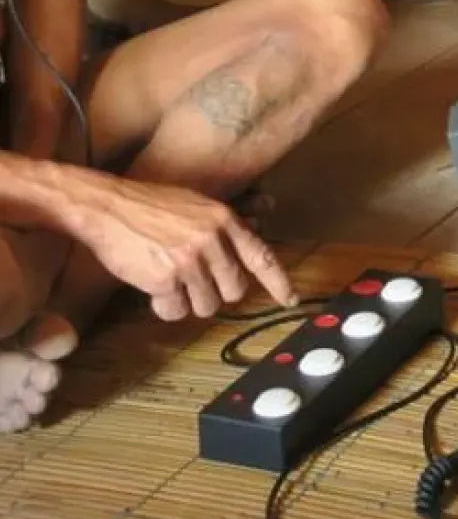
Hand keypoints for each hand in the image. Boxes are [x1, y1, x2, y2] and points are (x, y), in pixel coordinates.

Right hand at [66, 170, 297, 320]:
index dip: (278, 281)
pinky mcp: (164, 279)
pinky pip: (176, 312)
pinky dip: (165, 307)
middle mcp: (212, 240)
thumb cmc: (150, 206)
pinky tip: (153, 288)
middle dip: (217, 293)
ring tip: (171, 280)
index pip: (262, 256)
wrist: (108, 206)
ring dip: (189, 301)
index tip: (289, 299)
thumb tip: (243, 261)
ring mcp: (189, 261)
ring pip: (207, 306)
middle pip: (234, 290)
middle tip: (195, 283)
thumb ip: (222, 231)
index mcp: (225, 220)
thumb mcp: (197, 206)